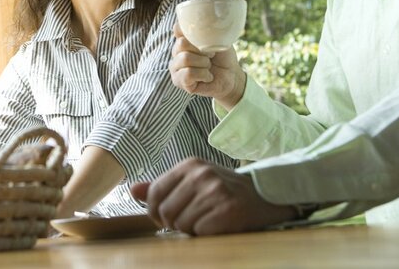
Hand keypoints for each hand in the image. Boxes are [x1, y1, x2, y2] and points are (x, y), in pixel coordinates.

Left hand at [130, 158, 296, 234]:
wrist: (264, 195)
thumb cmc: (224, 190)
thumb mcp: (193, 180)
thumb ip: (163, 186)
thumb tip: (133, 190)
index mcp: (190, 165)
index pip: (155, 192)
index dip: (155, 211)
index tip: (164, 219)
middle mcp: (201, 174)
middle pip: (166, 211)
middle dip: (174, 223)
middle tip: (189, 222)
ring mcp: (215, 191)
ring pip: (181, 224)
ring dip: (191, 229)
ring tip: (205, 221)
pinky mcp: (228, 210)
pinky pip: (200, 231)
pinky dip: (205, 234)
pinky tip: (216, 226)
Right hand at [169, 21, 246, 109]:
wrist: (232, 76)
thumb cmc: (223, 57)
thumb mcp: (217, 39)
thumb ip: (204, 29)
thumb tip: (196, 18)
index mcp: (183, 40)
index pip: (178, 29)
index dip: (193, 33)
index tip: (206, 40)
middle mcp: (176, 52)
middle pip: (181, 43)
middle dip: (202, 50)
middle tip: (211, 55)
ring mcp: (175, 67)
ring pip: (185, 58)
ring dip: (204, 63)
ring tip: (209, 67)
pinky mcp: (179, 81)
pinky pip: (188, 74)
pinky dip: (202, 74)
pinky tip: (207, 76)